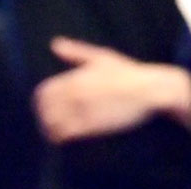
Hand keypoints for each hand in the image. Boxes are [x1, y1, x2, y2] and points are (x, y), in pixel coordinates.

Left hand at [34, 37, 190, 143]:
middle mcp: (74, 93)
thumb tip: (55, 45)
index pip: (43, 93)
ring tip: (57, 136)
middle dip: (44, 120)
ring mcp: (82, 110)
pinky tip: (67, 141)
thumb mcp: (101, 57)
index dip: (40, 104)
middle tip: (50, 126)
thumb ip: (76, 52)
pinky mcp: (92, 126)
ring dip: (51, 132)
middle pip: (45, 111)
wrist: (150, 90)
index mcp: (74, 78)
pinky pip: (67, 134)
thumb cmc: (129, 73)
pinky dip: (62, 139)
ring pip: (53, 125)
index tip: (45, 111)